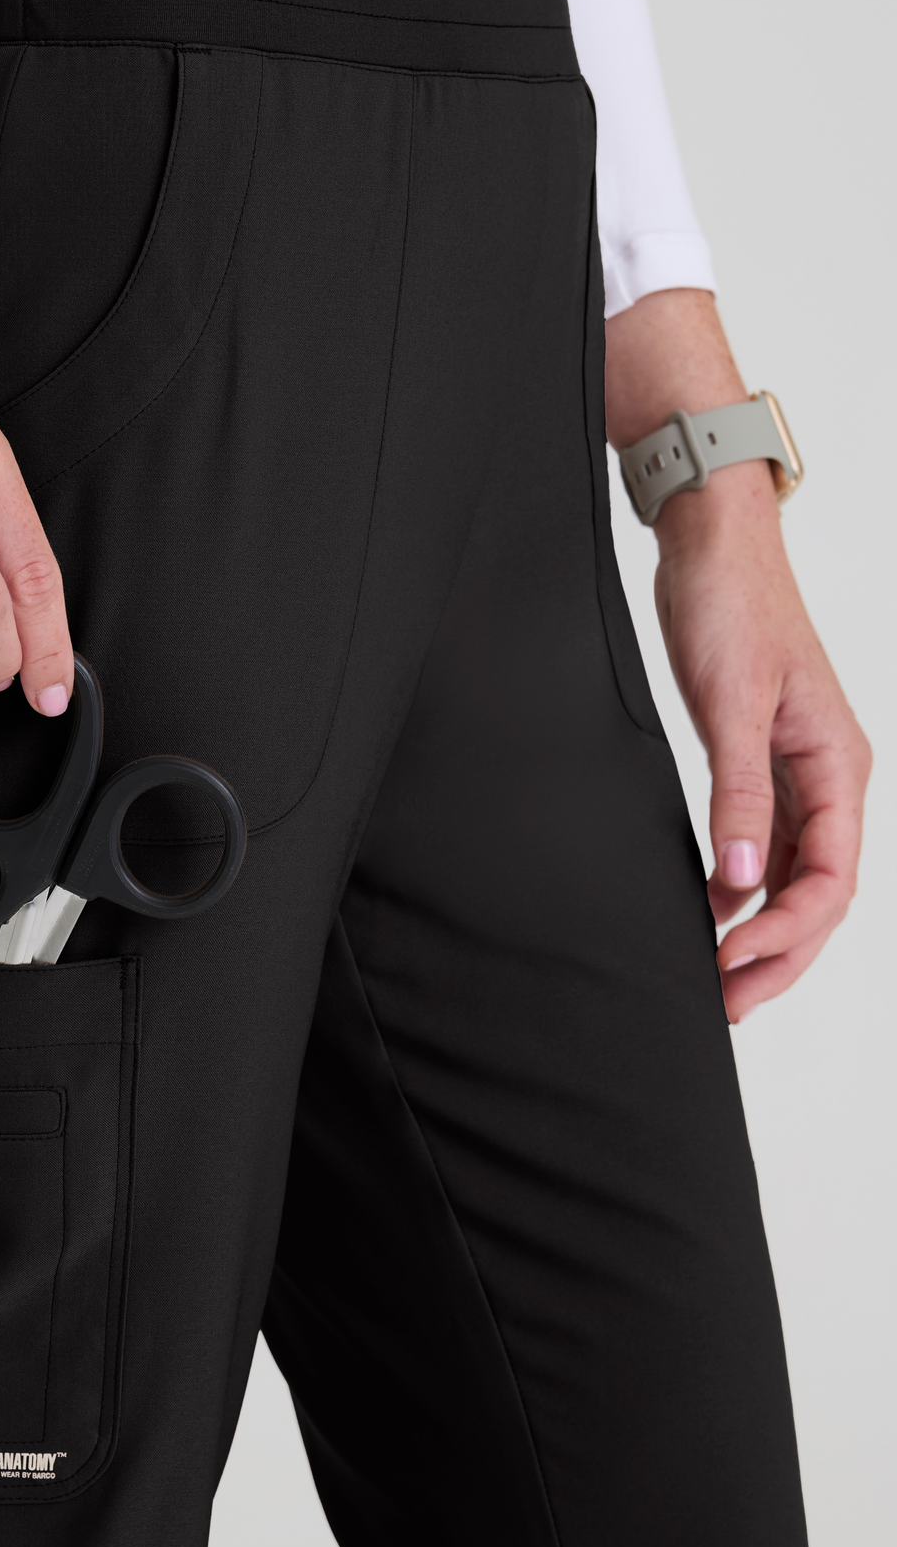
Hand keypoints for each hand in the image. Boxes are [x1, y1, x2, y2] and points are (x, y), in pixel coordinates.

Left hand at [606, 290, 869, 1020]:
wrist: (710, 542)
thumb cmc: (730, 605)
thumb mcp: (731, 704)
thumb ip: (737, 796)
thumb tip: (740, 883)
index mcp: (839, 766)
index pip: (829, 882)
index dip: (786, 938)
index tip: (733, 968)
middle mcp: (828, 777)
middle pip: (818, 894)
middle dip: (777, 956)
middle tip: (724, 1003)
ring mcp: (797, 772)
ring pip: (793, 876)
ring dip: (759, 930)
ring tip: (713, 975)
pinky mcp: (761, 760)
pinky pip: (765, 845)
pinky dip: (740, 887)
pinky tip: (707, 910)